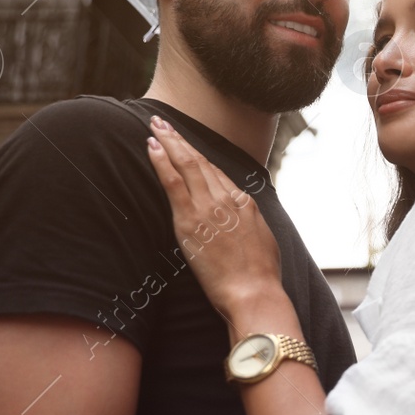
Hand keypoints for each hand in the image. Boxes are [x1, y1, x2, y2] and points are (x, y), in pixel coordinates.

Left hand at [146, 115, 281, 317]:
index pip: (217, 172)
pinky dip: (161, 161)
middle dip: (180, 139)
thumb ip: (249, 225)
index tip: (186, 145)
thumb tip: (243, 222)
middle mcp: (227, 199)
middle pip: (200, 161)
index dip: (198, 156)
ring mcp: (208, 207)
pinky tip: (151, 146)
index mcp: (245, 204)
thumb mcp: (262, 242)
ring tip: (155, 126)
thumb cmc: (260, 276)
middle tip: (164, 123)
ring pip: (186, 164)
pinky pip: (173, 182)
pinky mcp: (190, 219)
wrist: (254, 291)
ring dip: (168, 141)